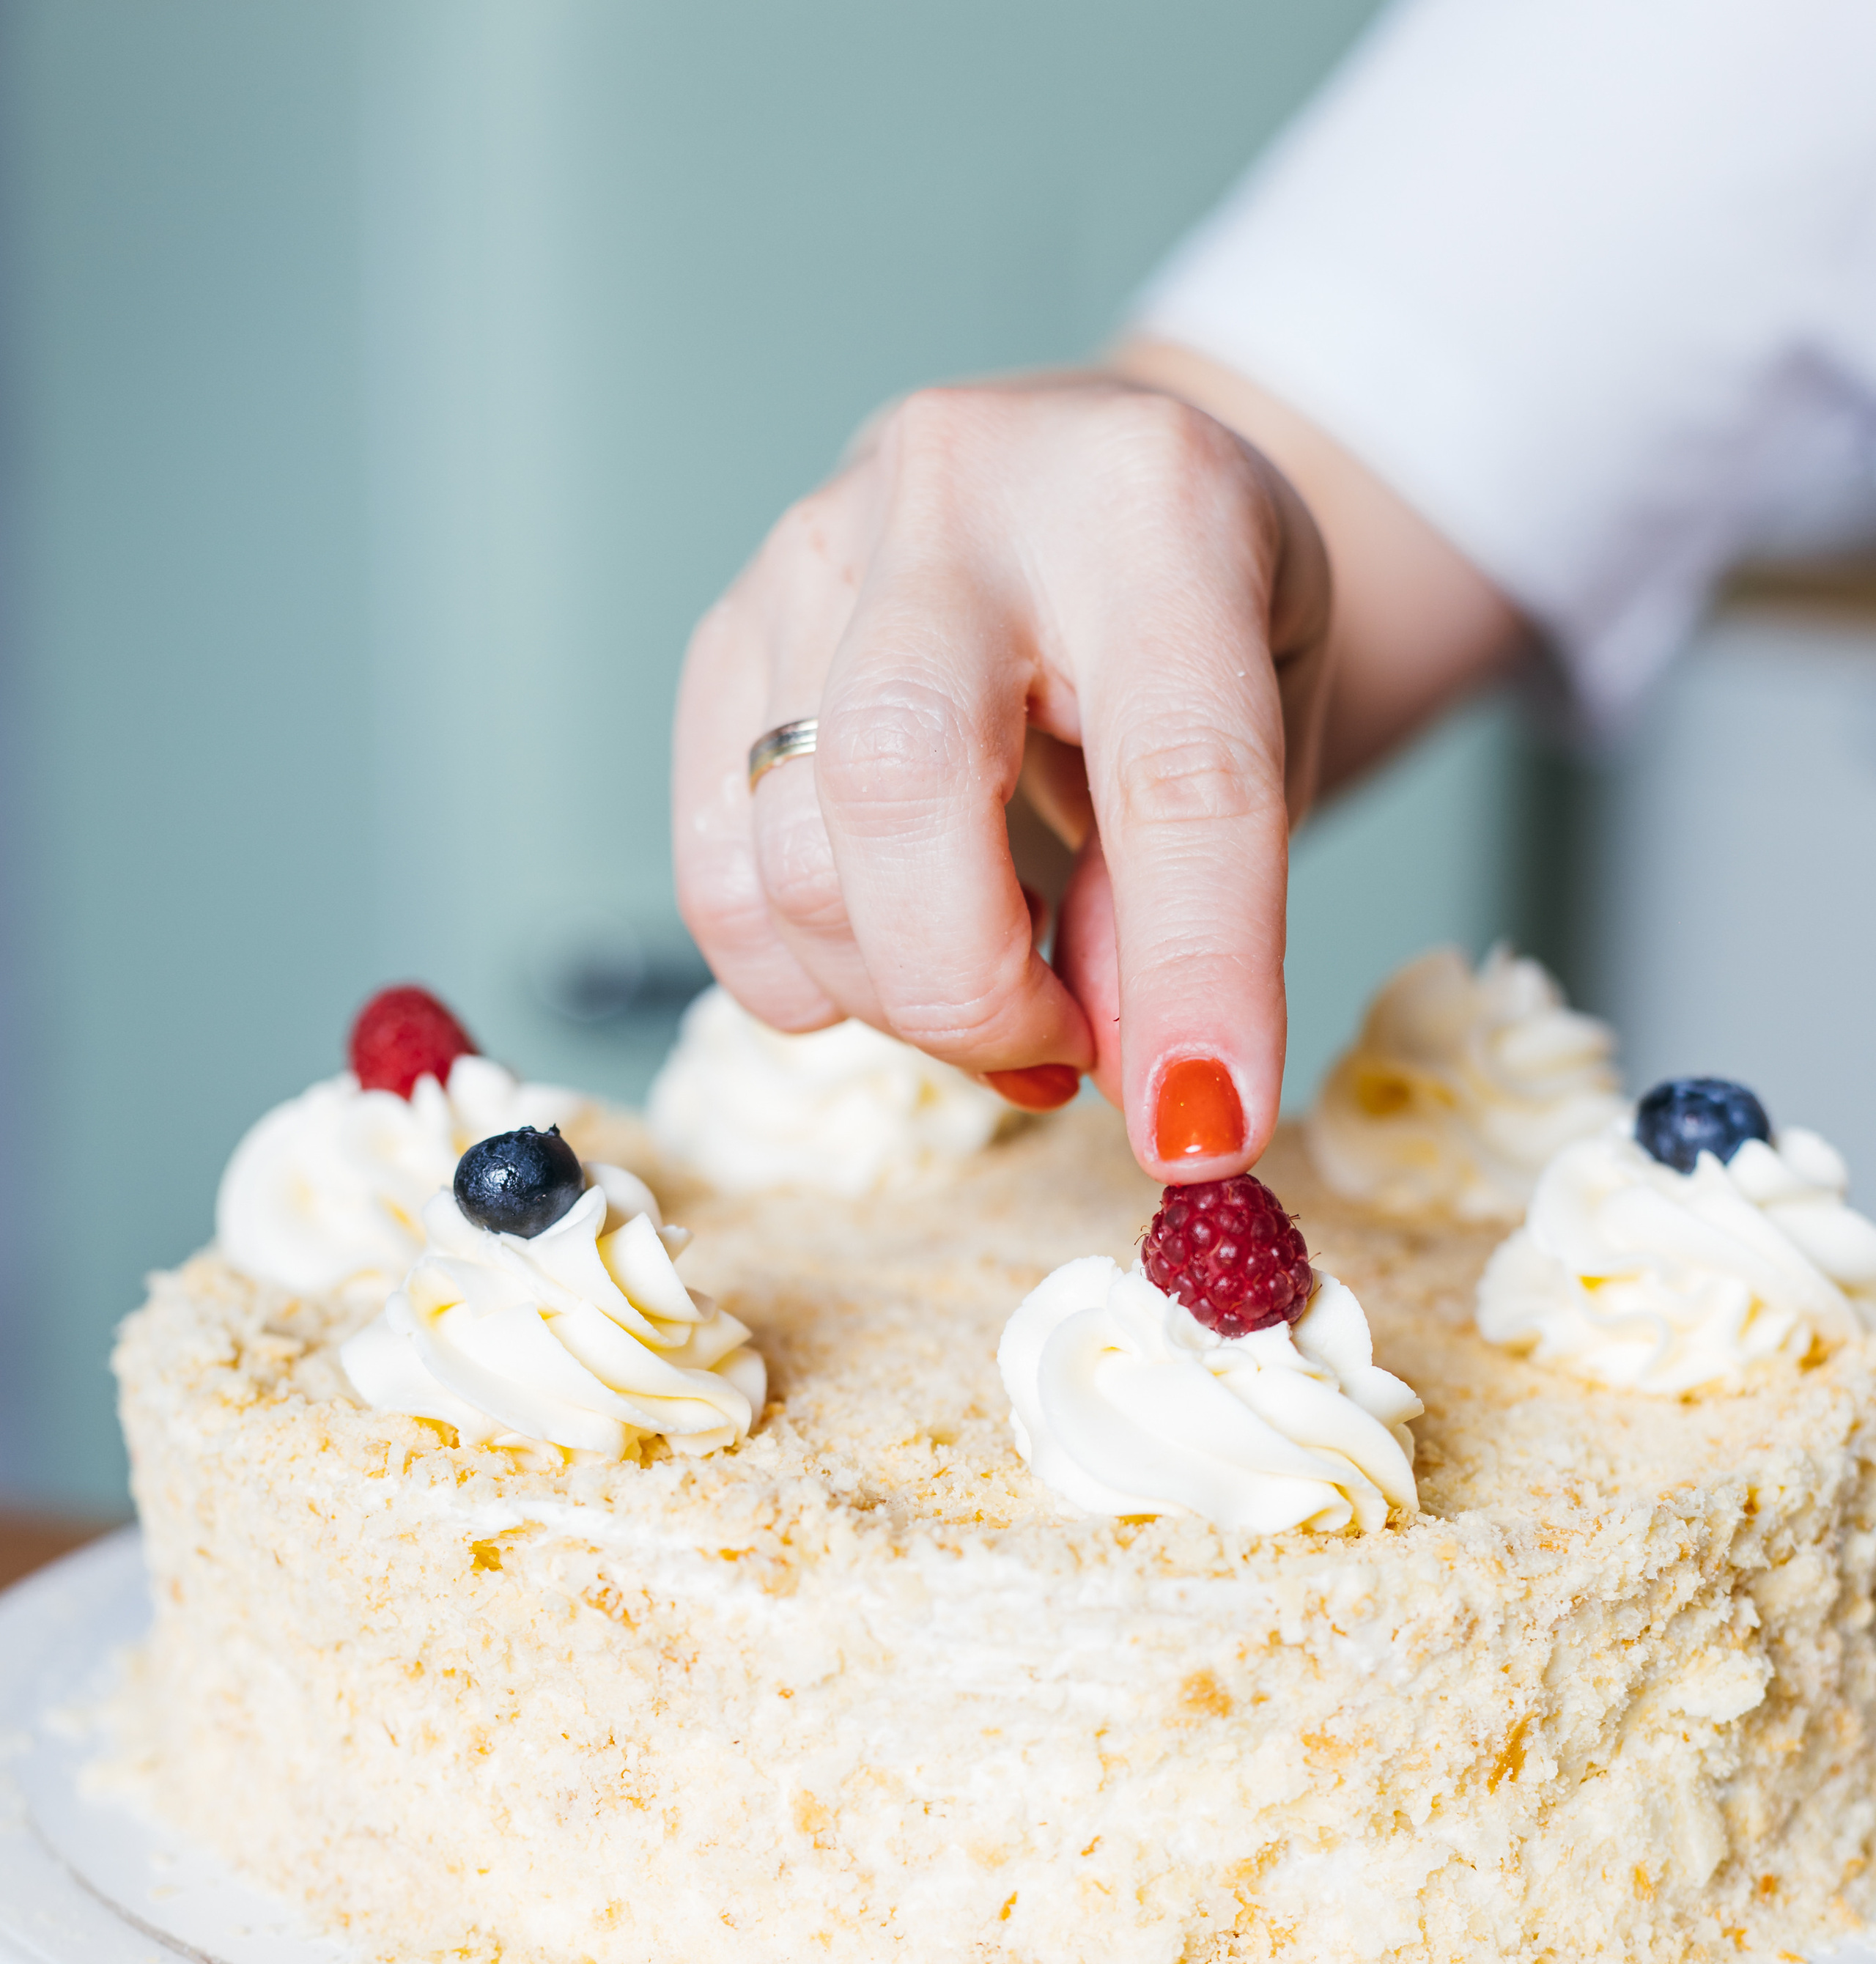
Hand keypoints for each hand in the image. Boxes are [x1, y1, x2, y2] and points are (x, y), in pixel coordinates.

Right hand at [672, 372, 1332, 1178]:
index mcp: (1151, 510)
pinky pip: (720, 879)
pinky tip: (903, 950)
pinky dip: (810, 977)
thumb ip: (1197, 908)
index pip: (1177, 776)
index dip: (1194, 980)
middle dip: (976, 991)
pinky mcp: (722, 635)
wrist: (1110, 483)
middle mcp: (961, 498)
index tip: (1205, 1136)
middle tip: (1062, 1055)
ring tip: (1010, 992)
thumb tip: (1134, 1092)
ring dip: (902, 1000)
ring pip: (790, 859)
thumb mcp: (1271, 738)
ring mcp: (810, 555)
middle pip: (899, 786)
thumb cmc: (1202, 614)